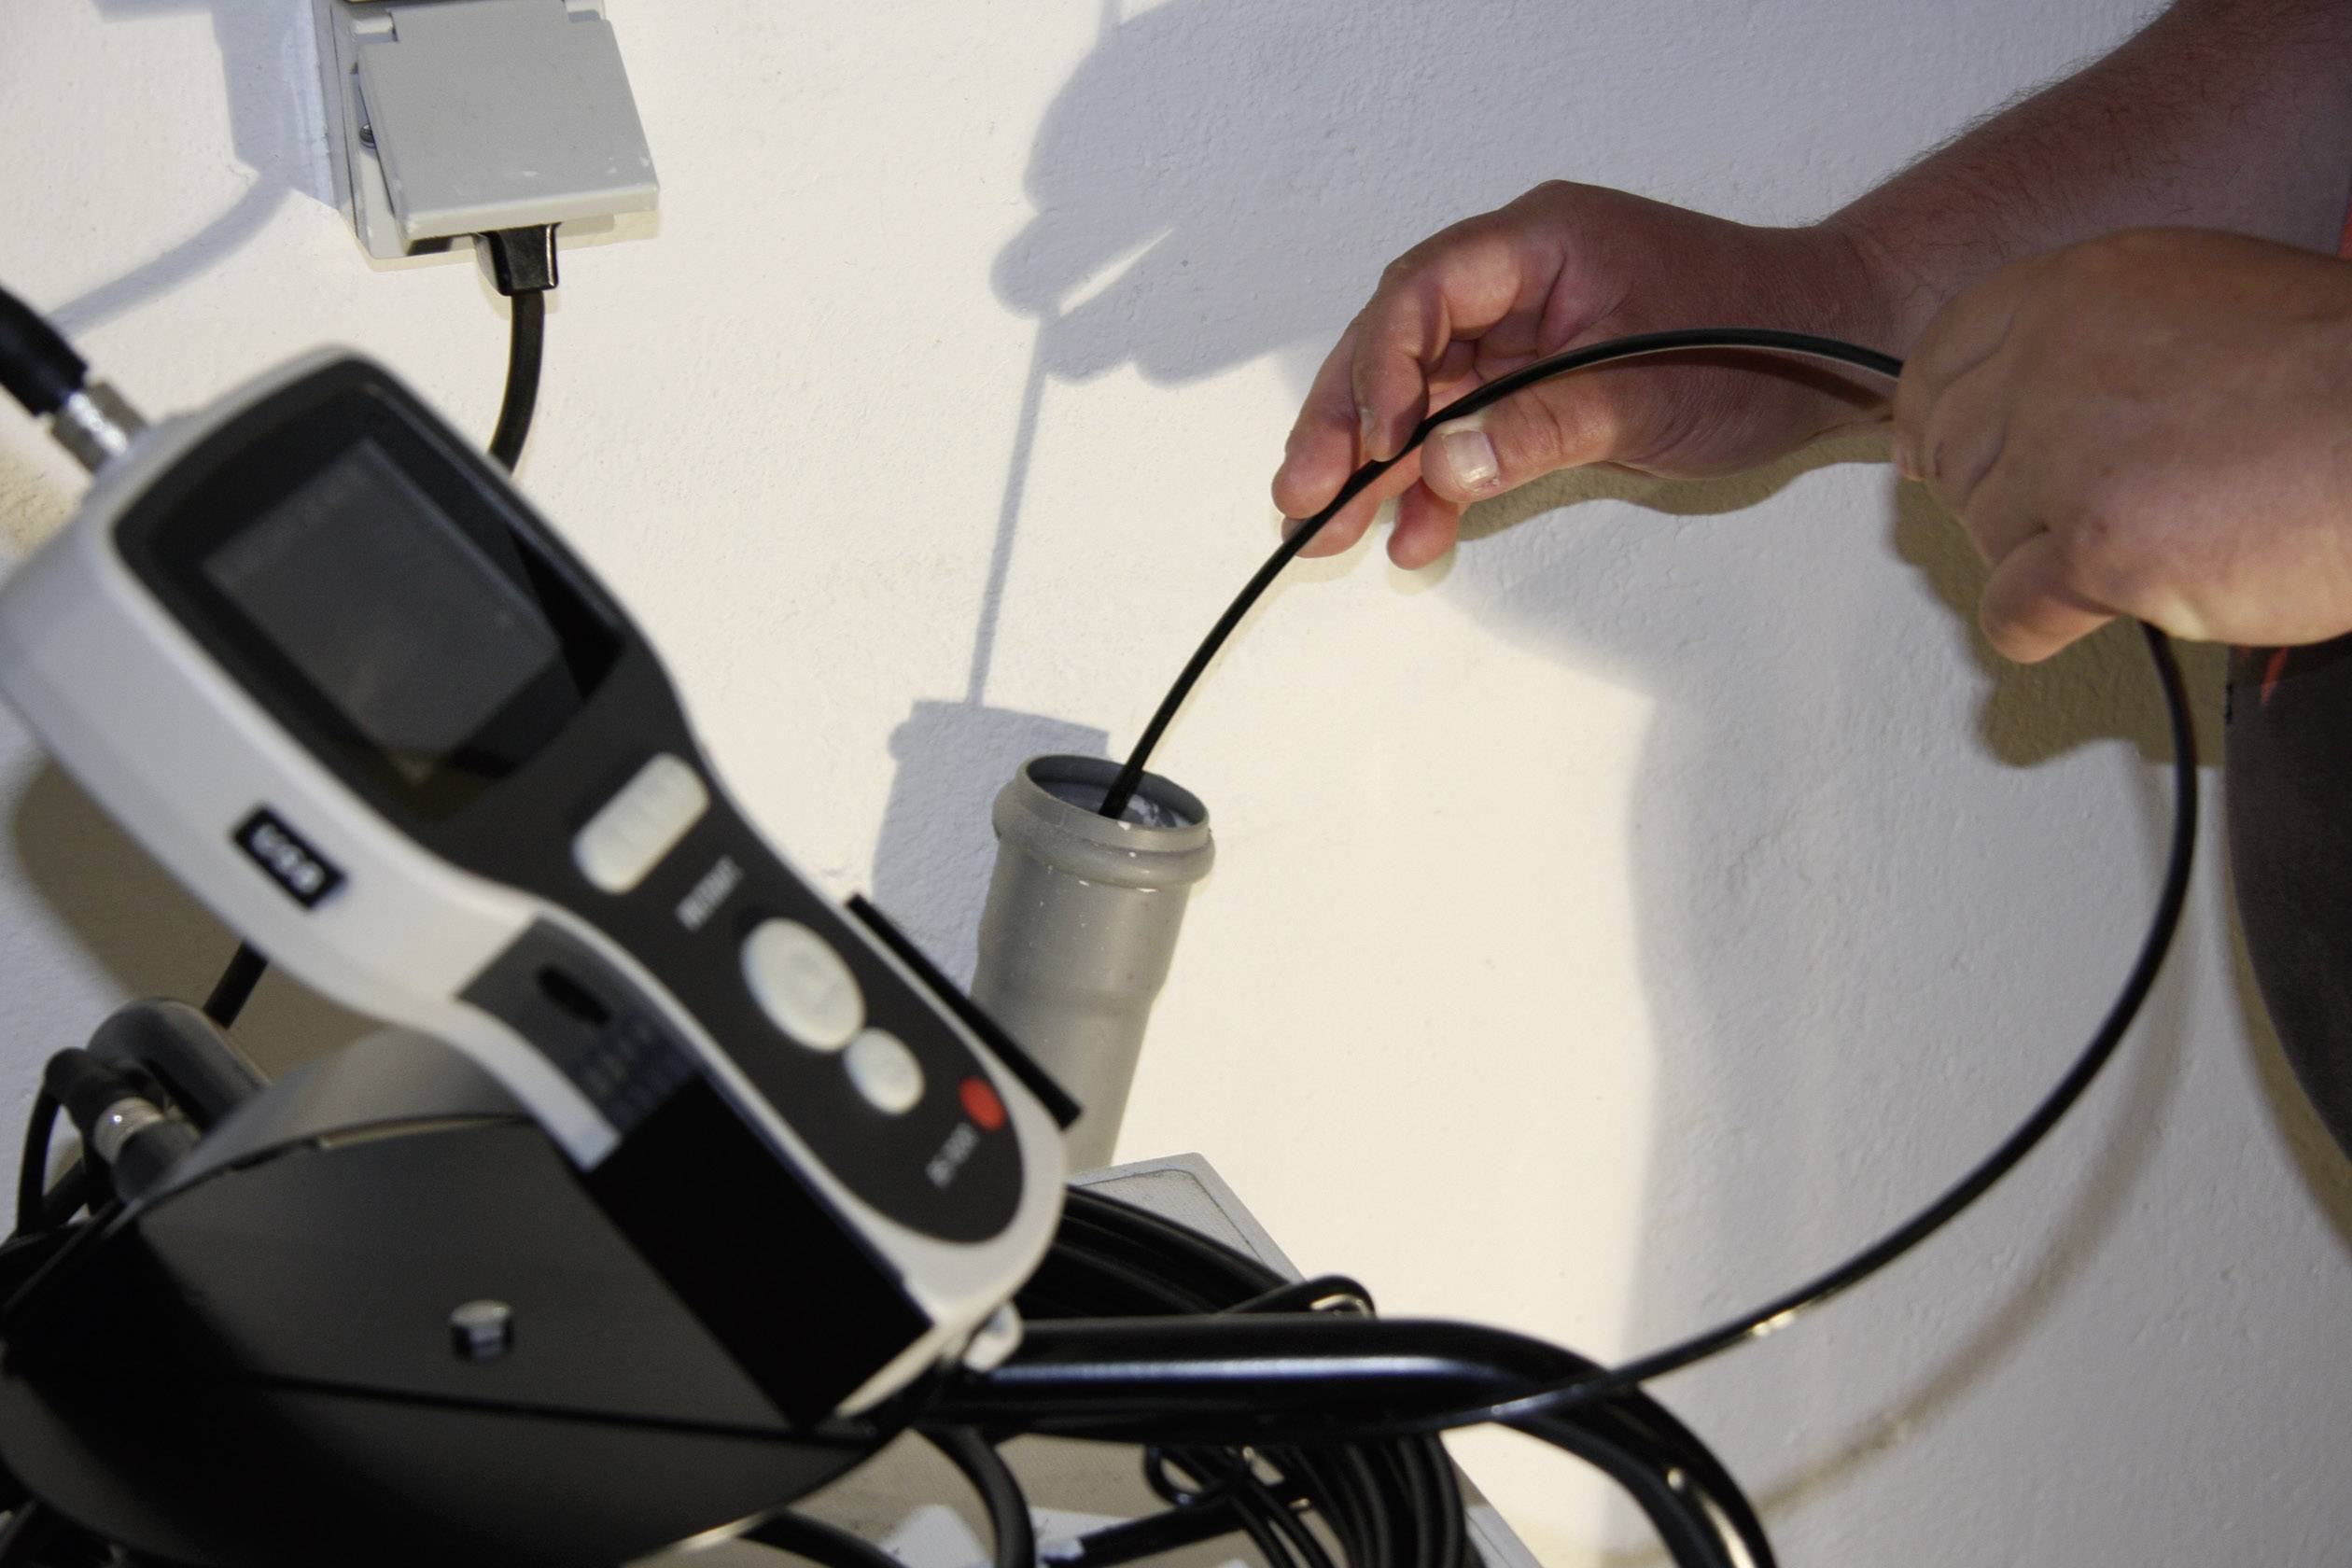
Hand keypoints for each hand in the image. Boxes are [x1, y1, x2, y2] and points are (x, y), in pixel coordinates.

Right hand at [1271, 181, 1894, 566]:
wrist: (1839, 349)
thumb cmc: (1765, 340)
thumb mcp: (1649, 390)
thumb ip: (1542, 426)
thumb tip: (1441, 466)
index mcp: (1538, 244)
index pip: (1422, 293)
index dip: (1382, 369)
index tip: (1376, 446)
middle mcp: (1517, 280)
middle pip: (1398, 345)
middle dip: (1347, 425)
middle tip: (1303, 497)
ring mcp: (1525, 333)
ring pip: (1422, 397)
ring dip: (1378, 466)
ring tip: (1333, 532)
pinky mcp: (1539, 383)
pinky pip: (1468, 430)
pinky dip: (1441, 482)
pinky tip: (1417, 536)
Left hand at [1895, 228, 2351, 660]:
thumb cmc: (2338, 374)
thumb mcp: (2209, 300)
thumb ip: (2103, 336)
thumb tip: (2012, 392)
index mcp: (2081, 290)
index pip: (1946, 352)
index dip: (1928, 413)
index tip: (1923, 454)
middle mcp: (2056, 363)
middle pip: (1956, 452)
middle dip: (1994, 495)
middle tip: (2057, 517)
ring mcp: (2068, 455)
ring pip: (1986, 534)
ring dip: (2043, 557)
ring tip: (2142, 540)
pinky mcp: (2093, 547)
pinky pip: (2012, 610)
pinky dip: (2041, 624)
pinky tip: (2094, 608)